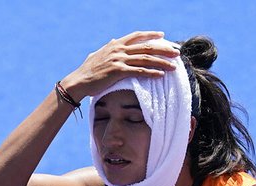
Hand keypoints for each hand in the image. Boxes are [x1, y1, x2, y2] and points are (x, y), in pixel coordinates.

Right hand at [61, 31, 178, 101]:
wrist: (79, 81)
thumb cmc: (87, 71)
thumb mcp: (98, 54)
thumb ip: (108, 47)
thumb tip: (113, 40)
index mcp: (115, 44)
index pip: (137, 36)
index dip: (151, 35)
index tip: (163, 36)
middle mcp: (119, 49)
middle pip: (146, 47)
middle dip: (163, 50)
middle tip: (176, 53)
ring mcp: (119, 60)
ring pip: (145, 59)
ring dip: (162, 63)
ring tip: (174, 66)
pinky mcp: (118, 72)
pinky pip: (139, 72)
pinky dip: (151, 73)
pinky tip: (161, 75)